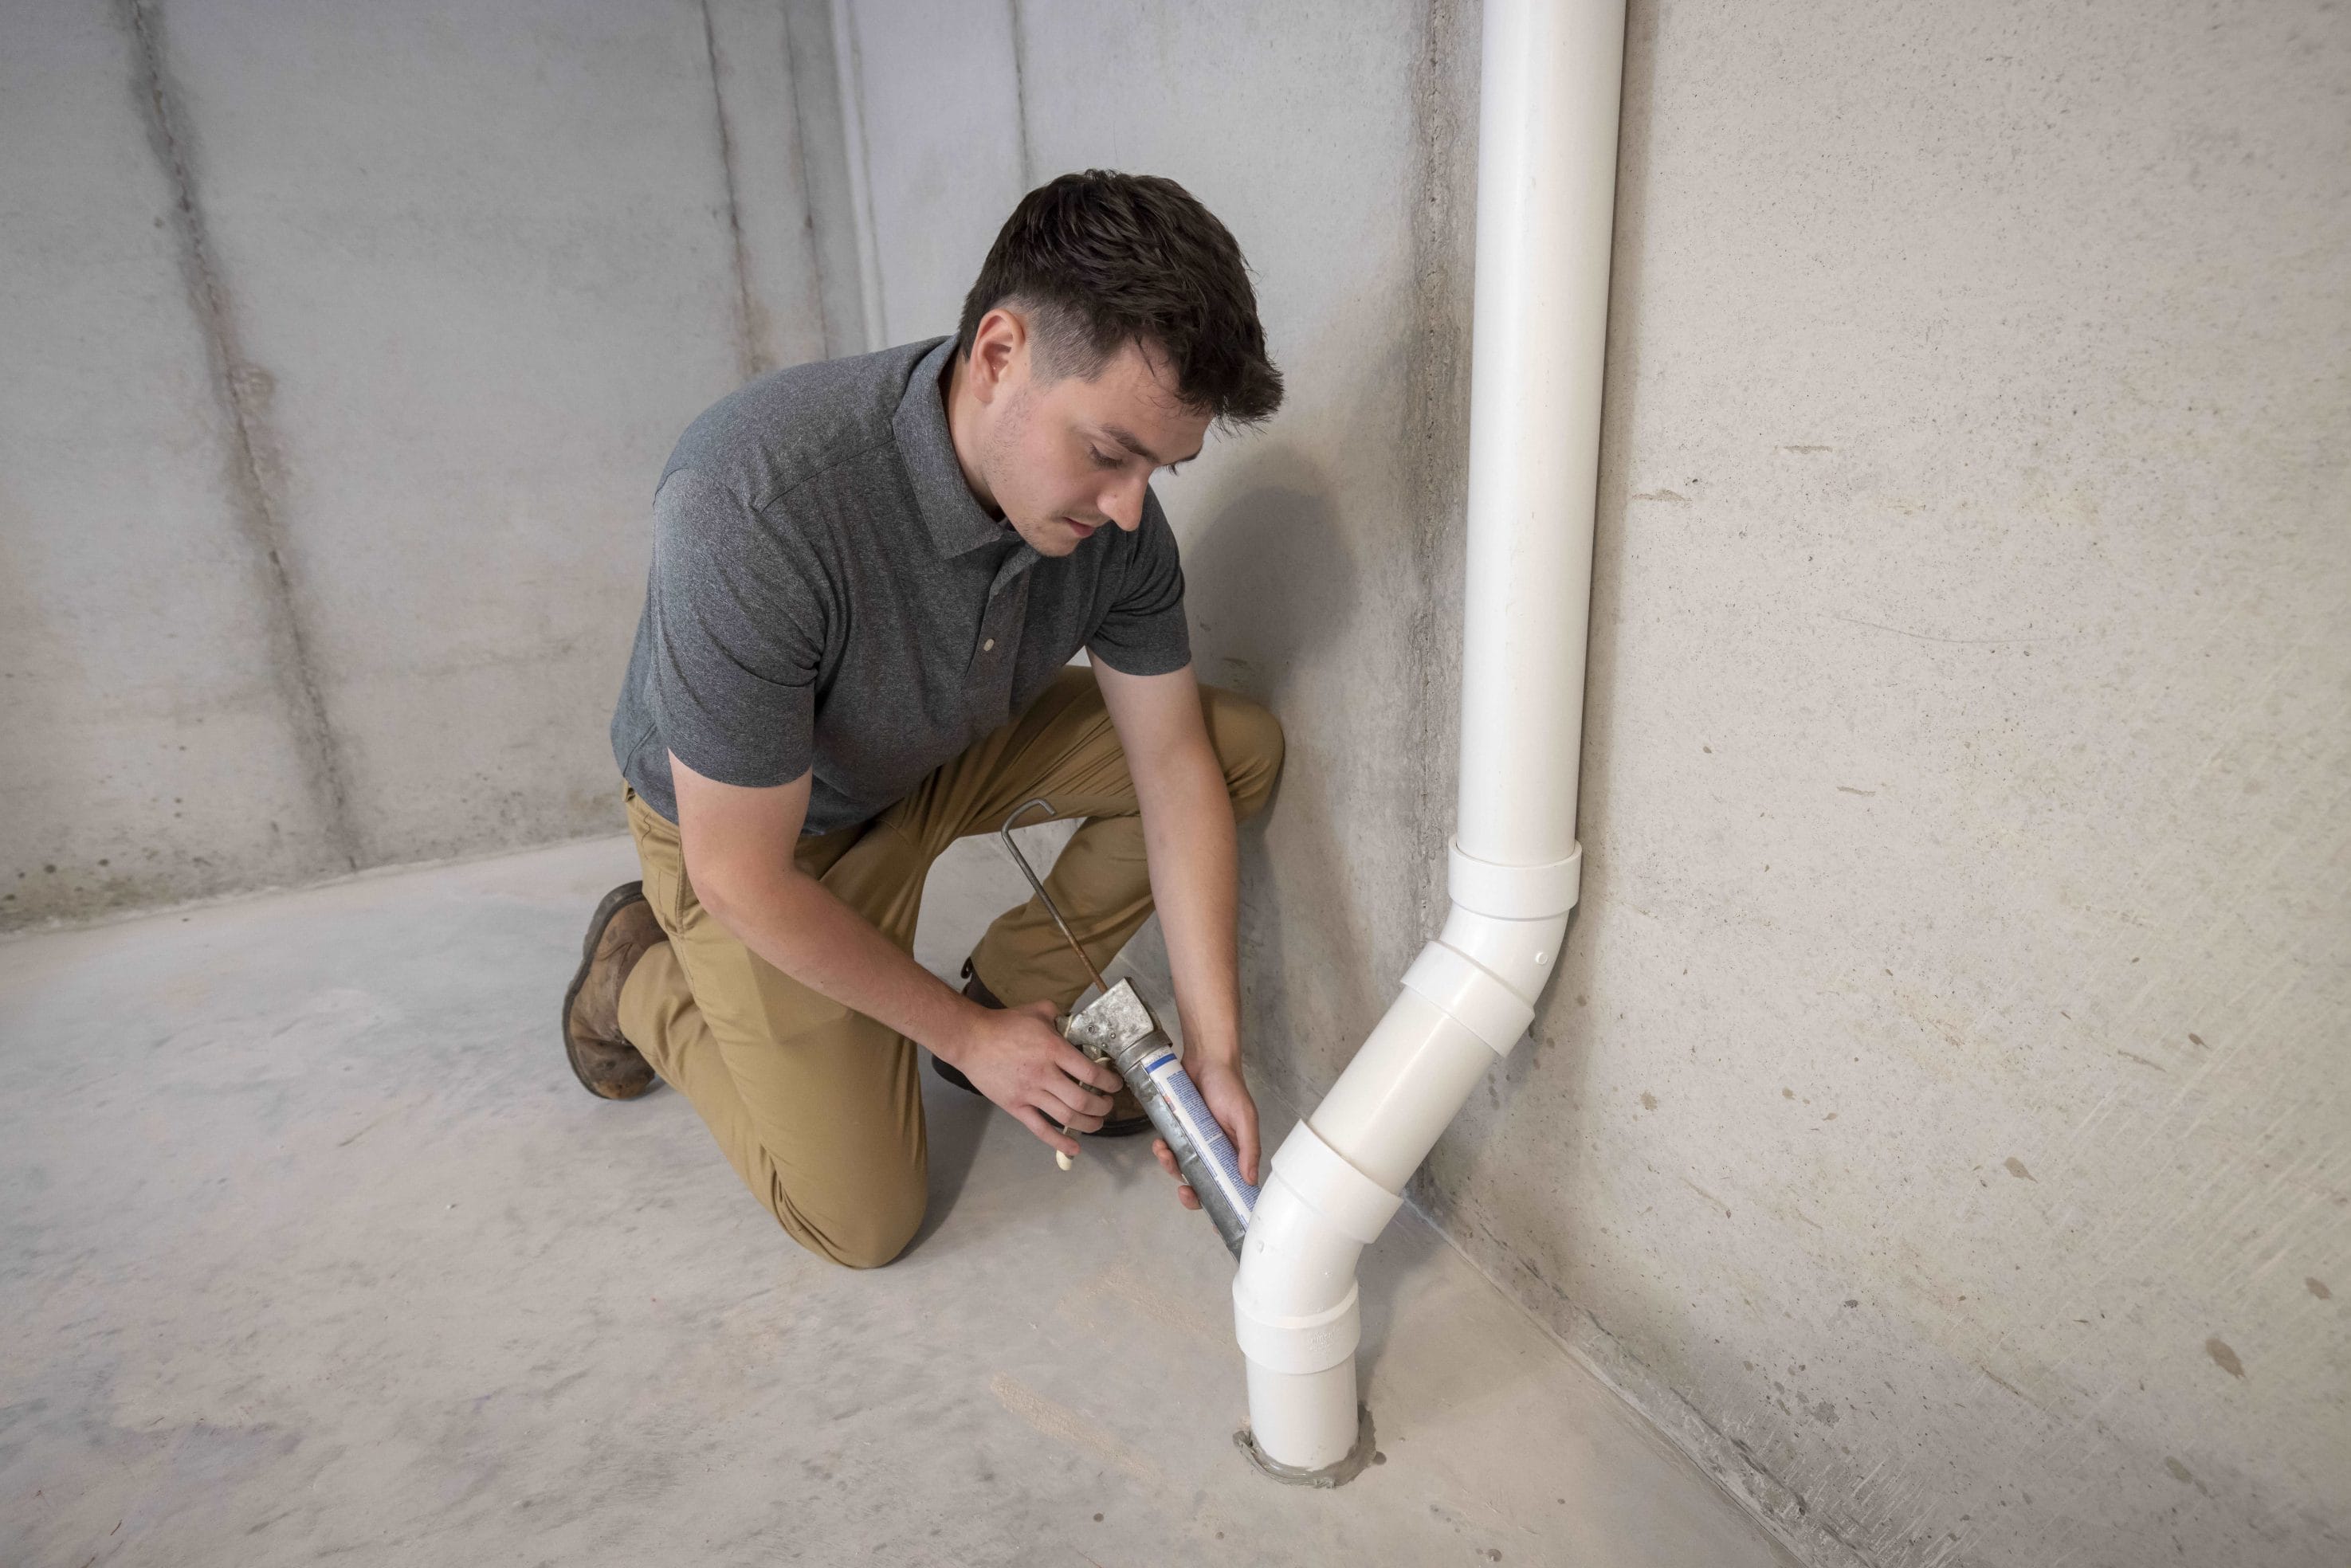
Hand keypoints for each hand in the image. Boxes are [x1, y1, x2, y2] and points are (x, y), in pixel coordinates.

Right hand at [945, 999, 1121, 1158]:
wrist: (971, 1040)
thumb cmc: (1005, 1024)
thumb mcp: (1039, 1010)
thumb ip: (1061, 1016)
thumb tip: (1075, 1022)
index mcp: (1054, 1050)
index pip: (1090, 1073)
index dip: (1109, 1082)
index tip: (1115, 1084)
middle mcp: (1045, 1075)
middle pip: (1082, 1100)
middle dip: (1102, 1106)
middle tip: (1108, 1104)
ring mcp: (1030, 1094)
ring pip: (1066, 1117)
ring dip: (1088, 1123)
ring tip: (1098, 1122)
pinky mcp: (1016, 1107)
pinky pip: (1040, 1129)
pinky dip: (1059, 1142)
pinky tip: (1075, 1149)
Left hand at [1151, 1055, 1258, 1210]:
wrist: (1205, 1059)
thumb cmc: (1229, 1088)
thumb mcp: (1245, 1119)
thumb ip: (1248, 1149)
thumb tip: (1249, 1180)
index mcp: (1233, 1154)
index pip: (1230, 1187)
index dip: (1222, 1207)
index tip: (1214, 1222)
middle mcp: (1213, 1153)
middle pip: (1201, 1185)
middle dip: (1190, 1195)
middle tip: (1184, 1191)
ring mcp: (1193, 1143)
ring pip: (1180, 1169)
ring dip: (1170, 1168)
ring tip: (1164, 1154)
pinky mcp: (1176, 1131)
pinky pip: (1167, 1149)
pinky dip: (1161, 1151)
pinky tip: (1158, 1143)